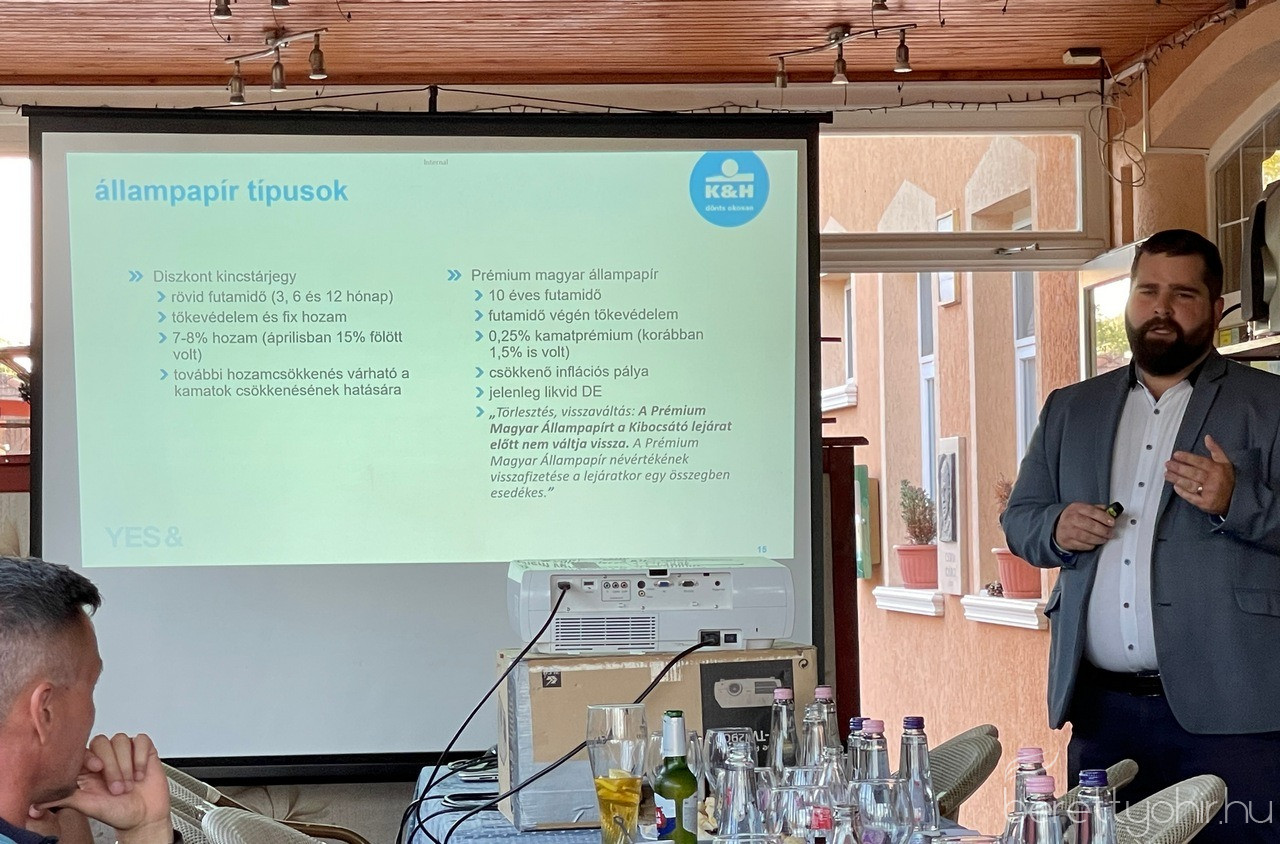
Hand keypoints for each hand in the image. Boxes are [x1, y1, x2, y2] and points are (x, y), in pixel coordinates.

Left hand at [37, 733, 171, 843]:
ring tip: (129, 783)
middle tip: (117, 788)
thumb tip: (36, 801)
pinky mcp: (143, 750)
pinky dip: (140, 758)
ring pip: (121, 740)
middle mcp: (105, 757)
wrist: (142, 818)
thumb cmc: (115, 812)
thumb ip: (62, 798)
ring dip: (126, 764)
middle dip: (112, 767)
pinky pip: (141, 740)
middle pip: (103, 742)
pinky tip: (140, 774)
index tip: (97, 769)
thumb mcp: (85, 805)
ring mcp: (125, 752)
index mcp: (88, 767)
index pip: (84, 748)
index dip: (90, 755)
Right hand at [1053, 502, 1115, 551]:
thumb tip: (1111, 512)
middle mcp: (1071, 518)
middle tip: (1110, 533)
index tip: (1112, 522)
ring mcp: (1068, 530)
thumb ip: (1097, 509)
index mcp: (1076, 508)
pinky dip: (1091, 545)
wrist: (1056, 526)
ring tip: (1104, 539)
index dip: (1104, 517)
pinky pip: (1083, 545)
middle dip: (1104, 530)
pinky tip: (1094, 543)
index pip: (1092, 511)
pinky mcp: (1067, 541)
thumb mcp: (1082, 509)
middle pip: (1090, 525)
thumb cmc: (1073, 518)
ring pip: (1087, 537)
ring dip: (1099, 539)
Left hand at [1166, 434, 1234, 515]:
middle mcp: (1213, 481)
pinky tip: (1175, 487)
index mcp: (1218, 470)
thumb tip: (1207, 437)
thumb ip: (1216, 450)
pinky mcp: (1205, 504)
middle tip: (1167, 464)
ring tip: (1166, 474)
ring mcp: (1209, 493)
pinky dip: (1183, 492)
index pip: (1200, 462)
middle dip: (1179, 468)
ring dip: (1177, 479)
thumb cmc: (1228, 479)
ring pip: (1190, 485)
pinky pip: (1192, 497)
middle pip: (1193, 473)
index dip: (1187, 458)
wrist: (1236, 500)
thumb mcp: (1225, 463)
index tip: (1176, 454)